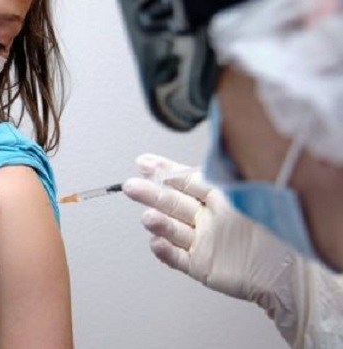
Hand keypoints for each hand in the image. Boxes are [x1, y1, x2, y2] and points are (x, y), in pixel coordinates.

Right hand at [122, 154, 307, 344]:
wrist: (292, 271)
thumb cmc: (277, 229)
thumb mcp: (248, 194)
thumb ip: (223, 177)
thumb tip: (204, 153)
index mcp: (219, 198)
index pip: (186, 180)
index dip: (164, 171)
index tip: (144, 162)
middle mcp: (207, 219)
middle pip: (173, 203)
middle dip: (151, 193)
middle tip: (131, 186)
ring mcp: (203, 242)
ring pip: (173, 229)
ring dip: (158, 223)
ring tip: (147, 217)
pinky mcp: (202, 266)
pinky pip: (178, 258)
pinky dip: (165, 252)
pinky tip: (155, 242)